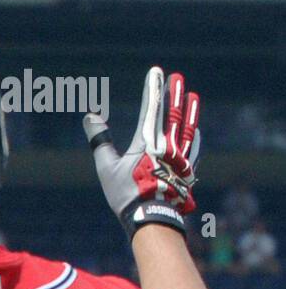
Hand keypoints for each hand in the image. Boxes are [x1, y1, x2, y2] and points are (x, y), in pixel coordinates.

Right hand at [83, 66, 199, 241]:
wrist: (152, 217)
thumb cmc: (126, 194)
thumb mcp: (107, 168)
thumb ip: (100, 141)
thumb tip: (90, 116)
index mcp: (147, 140)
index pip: (151, 107)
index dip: (153, 88)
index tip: (156, 72)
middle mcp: (166, 144)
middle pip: (172, 113)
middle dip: (173, 93)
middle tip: (177, 77)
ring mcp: (179, 156)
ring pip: (187, 127)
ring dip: (189, 110)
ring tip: (193, 96)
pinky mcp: (186, 170)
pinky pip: (193, 149)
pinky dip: (195, 137)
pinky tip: (197, 131)